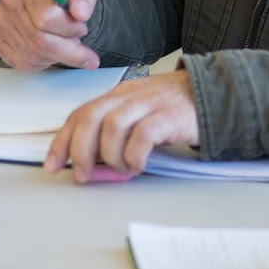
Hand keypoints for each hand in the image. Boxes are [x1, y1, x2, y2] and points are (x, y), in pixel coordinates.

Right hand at [0, 0, 100, 70]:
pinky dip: (42, 63)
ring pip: (32, 55)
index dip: (69, 29)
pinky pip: (21, 62)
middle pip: (39, 41)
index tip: (82, 27)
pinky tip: (51, 52)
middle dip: (67, 49)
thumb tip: (81, 14)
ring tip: (65, 42)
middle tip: (78, 41)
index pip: (47, 17)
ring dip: (56, 56)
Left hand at [44, 71, 198, 181]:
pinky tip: (138, 165)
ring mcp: (149, 103)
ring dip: (110, 155)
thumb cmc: (174, 110)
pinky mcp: (169, 115)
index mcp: (117, 95)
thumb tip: (91, 165)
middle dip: (79, 150)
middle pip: (90, 117)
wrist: (215, 93)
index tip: (52, 165)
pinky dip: (134, 156)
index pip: (80, 114)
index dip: (62, 140)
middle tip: (82, 175)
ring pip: (112, 126)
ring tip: (121, 170)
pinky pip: (142, 136)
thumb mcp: (140, 115)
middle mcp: (129, 95)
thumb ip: (116, 134)